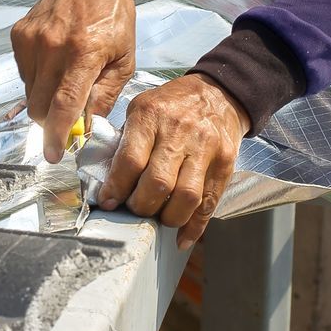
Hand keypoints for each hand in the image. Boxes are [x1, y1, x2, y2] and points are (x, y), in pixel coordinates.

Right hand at [11, 0, 136, 162]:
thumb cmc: (113, 16)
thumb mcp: (124, 58)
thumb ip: (105, 95)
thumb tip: (87, 125)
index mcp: (84, 53)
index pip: (63, 105)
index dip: (57, 135)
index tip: (54, 154)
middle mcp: (53, 47)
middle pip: (39, 106)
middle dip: (51, 122)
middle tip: (68, 120)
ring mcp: (31, 40)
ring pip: (29, 93)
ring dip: (45, 100)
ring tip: (65, 81)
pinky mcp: (18, 36)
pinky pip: (24, 74)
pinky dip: (38, 79)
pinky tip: (55, 64)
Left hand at [97, 74, 248, 248]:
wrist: (218, 93)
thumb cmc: (172, 104)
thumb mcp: (141, 108)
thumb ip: (126, 141)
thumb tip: (106, 181)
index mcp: (150, 115)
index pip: (131, 161)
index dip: (116, 188)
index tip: (109, 202)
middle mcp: (179, 131)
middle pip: (158, 184)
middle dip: (141, 206)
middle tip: (134, 209)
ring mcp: (206, 148)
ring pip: (186, 197)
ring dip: (167, 218)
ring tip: (157, 217)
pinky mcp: (225, 163)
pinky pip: (209, 203)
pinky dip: (194, 227)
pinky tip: (181, 238)